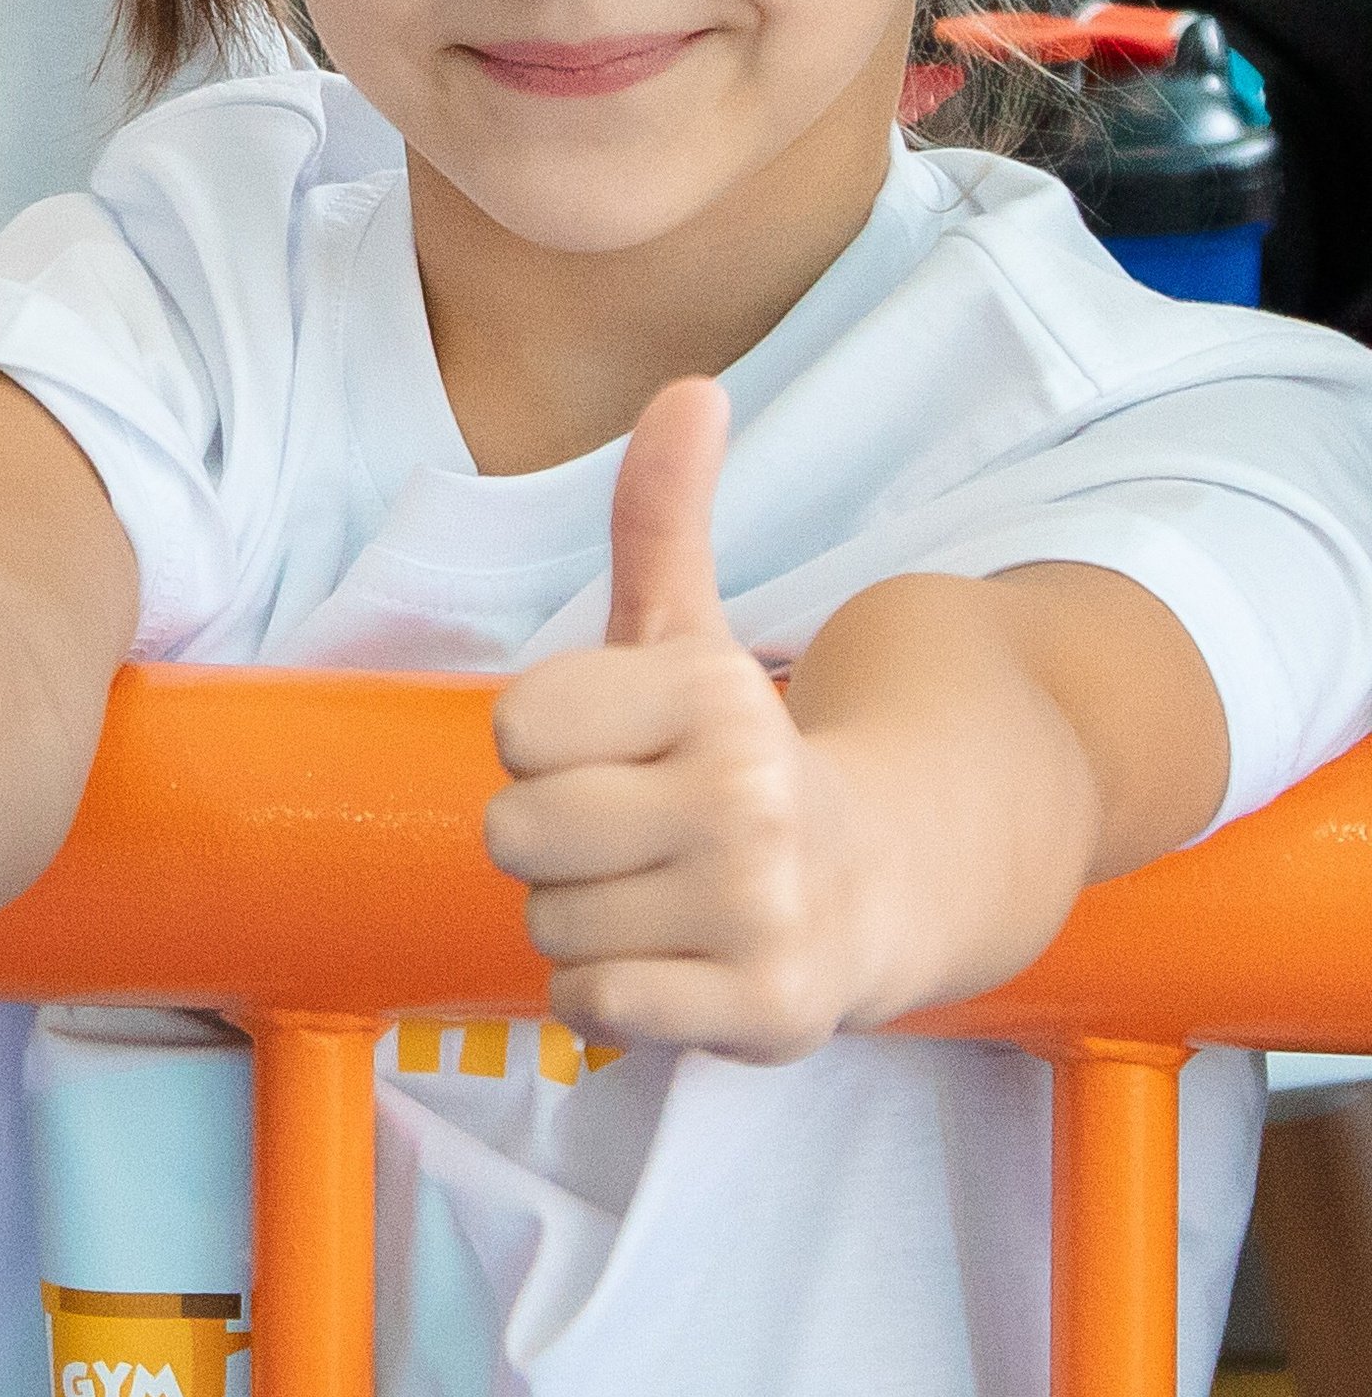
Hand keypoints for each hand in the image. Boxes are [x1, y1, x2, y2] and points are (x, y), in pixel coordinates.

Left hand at [485, 379, 880, 1061]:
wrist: (883, 885)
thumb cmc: (736, 758)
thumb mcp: (689, 634)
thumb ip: (662, 517)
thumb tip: (691, 386)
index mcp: (710, 694)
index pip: (512, 729)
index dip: (543, 748)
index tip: (616, 753)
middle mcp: (743, 798)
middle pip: (513, 833)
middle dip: (553, 843)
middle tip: (635, 838)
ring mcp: (759, 910)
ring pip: (548, 928)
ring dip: (584, 922)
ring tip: (662, 897)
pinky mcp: (765, 1011)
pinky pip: (591, 1010)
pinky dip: (608, 998)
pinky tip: (673, 963)